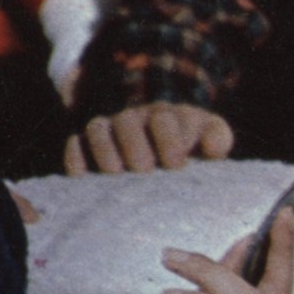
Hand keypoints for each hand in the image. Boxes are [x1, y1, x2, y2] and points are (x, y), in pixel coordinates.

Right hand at [64, 103, 235, 174]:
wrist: (170, 155)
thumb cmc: (193, 151)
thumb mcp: (211, 141)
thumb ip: (217, 139)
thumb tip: (211, 147)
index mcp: (168, 116)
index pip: (164, 119)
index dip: (168, 139)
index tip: (176, 165)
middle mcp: (136, 118)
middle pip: (127, 121)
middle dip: (134, 145)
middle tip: (144, 170)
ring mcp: (110, 130)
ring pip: (98, 128)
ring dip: (104, 150)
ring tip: (115, 175)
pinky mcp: (87, 147)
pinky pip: (76, 144)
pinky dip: (76, 158)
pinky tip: (83, 177)